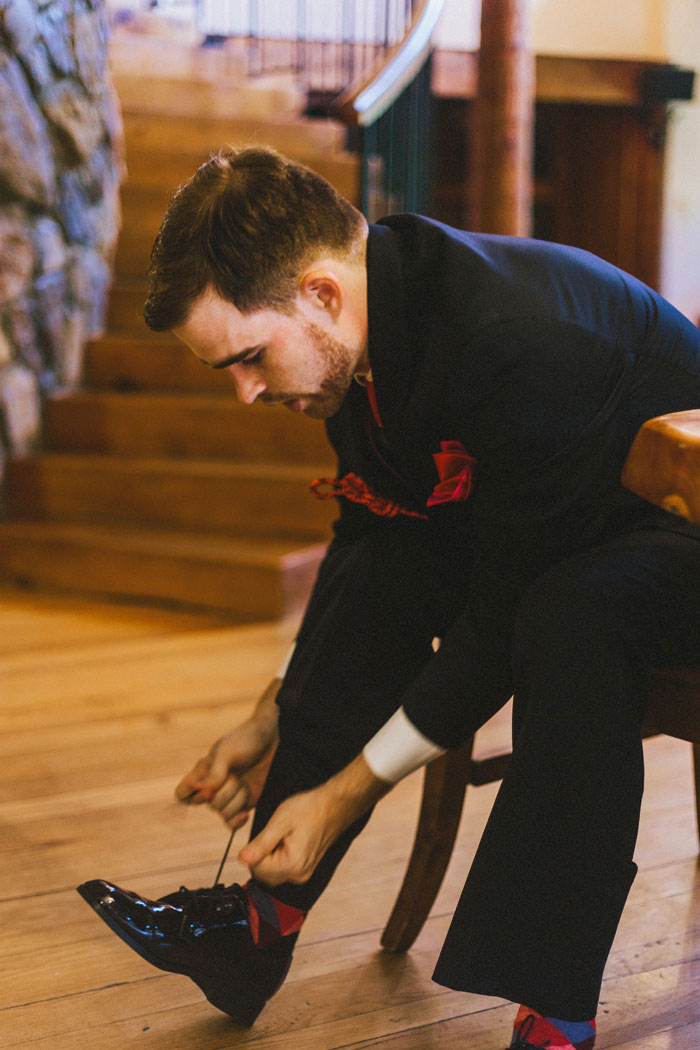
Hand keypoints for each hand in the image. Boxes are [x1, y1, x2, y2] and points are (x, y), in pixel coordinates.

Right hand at [175, 680, 279, 829]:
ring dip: (236, 801)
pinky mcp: (243, 803)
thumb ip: (214, 773)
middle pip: (207, 804)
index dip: (188, 796)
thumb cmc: (245, 740)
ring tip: (244, 784)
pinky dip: (238, 821)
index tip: (205, 788)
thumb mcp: (227, 752)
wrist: (271, 740)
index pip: (182, 793)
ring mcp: (228, 795)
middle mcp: (213, 786)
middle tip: (235, 776)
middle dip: (224, 792)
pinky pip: (233, 822)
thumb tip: (203, 791)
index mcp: (203, 772)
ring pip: (222, 813)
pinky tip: (245, 814)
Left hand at [239, 754, 390, 885]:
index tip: (267, 834)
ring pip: (272, 872)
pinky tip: (287, 840)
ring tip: (282, 835)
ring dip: (269, 856)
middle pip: (263, 875)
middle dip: (261, 855)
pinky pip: (282, 868)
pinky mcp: (304, 869)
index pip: (256, 869)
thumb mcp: (280, 821)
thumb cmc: (310, 809)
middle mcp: (298, 875)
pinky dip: (278, 857)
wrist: (334, 806)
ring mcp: (303, 873)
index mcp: (292, 865)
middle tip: (275, 834)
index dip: (255, 851)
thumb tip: (242, 859)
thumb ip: (260, 844)